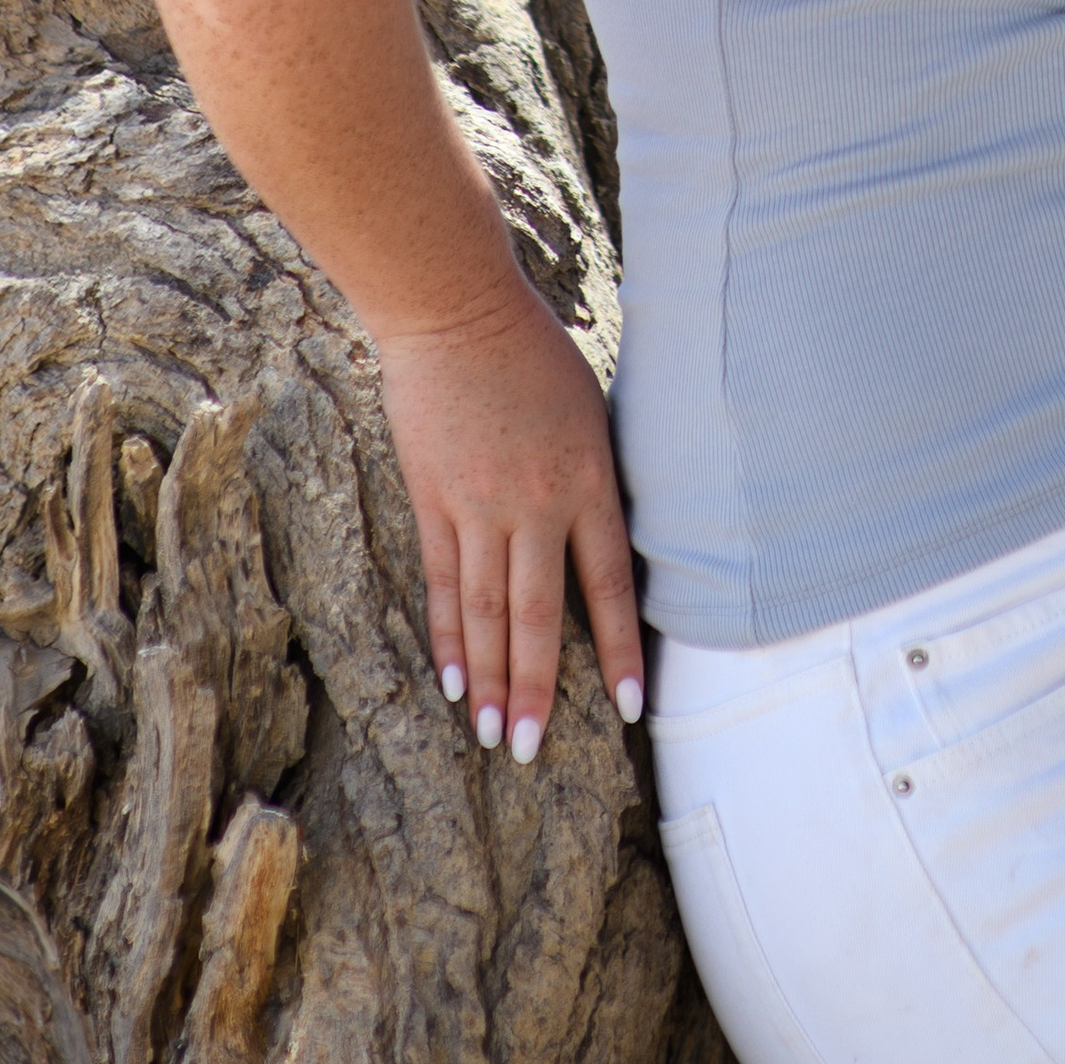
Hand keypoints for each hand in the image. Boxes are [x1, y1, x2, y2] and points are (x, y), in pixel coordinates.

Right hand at [374, 274, 643, 760]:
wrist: (455, 309)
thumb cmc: (534, 351)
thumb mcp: (592, 411)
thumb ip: (596, 479)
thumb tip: (607, 539)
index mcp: (588, 480)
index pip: (611, 585)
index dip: (620, 651)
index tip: (631, 707)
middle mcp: (535, 504)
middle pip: (539, 616)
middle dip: (539, 690)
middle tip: (534, 753)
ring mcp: (478, 506)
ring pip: (485, 612)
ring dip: (491, 680)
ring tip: (494, 736)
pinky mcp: (433, 499)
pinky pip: (441, 583)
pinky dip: (447, 636)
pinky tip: (454, 682)